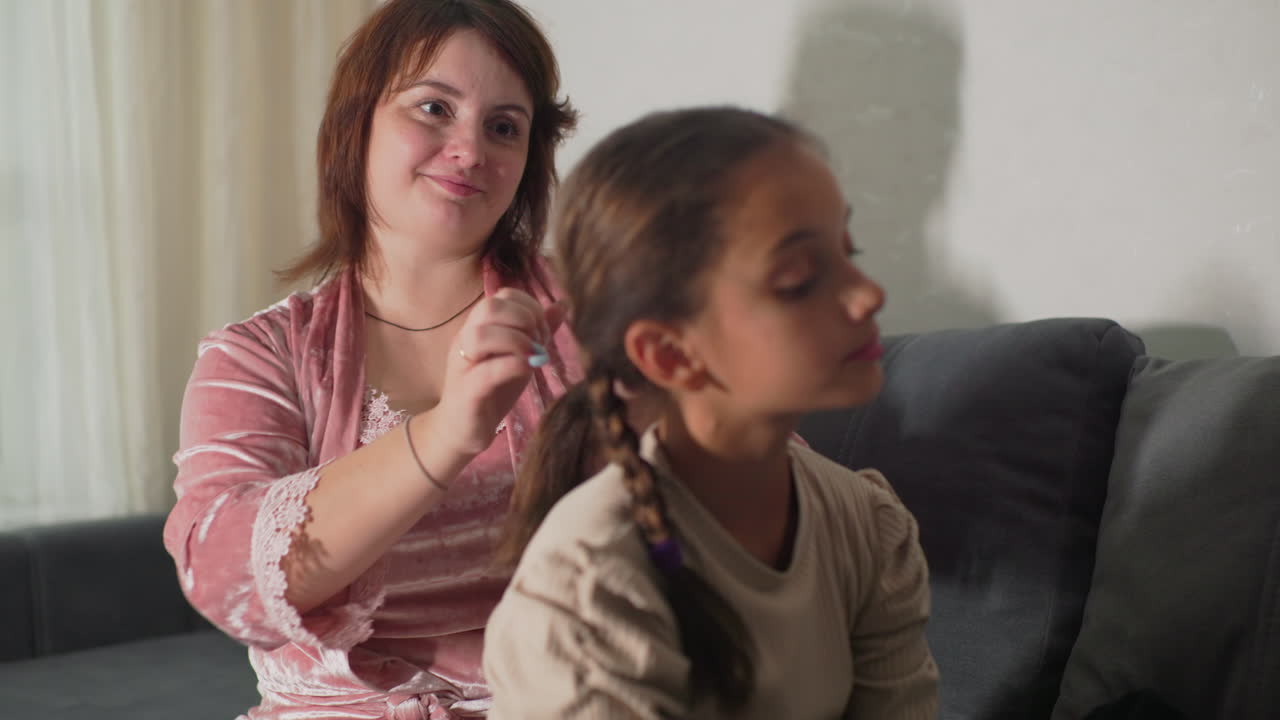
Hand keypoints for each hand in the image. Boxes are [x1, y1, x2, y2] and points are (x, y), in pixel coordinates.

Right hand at [433, 288, 565, 455]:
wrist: (463, 430)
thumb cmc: (492, 390)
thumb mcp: (519, 355)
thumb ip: (537, 330)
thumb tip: (562, 304)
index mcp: (478, 326)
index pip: (503, 295)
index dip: (530, 307)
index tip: (543, 331)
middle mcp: (466, 339)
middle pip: (490, 306)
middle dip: (524, 318)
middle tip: (540, 342)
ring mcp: (463, 365)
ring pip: (482, 334)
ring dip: (517, 340)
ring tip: (533, 356)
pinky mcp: (467, 393)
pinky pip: (486, 372)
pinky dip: (512, 365)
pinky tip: (528, 369)